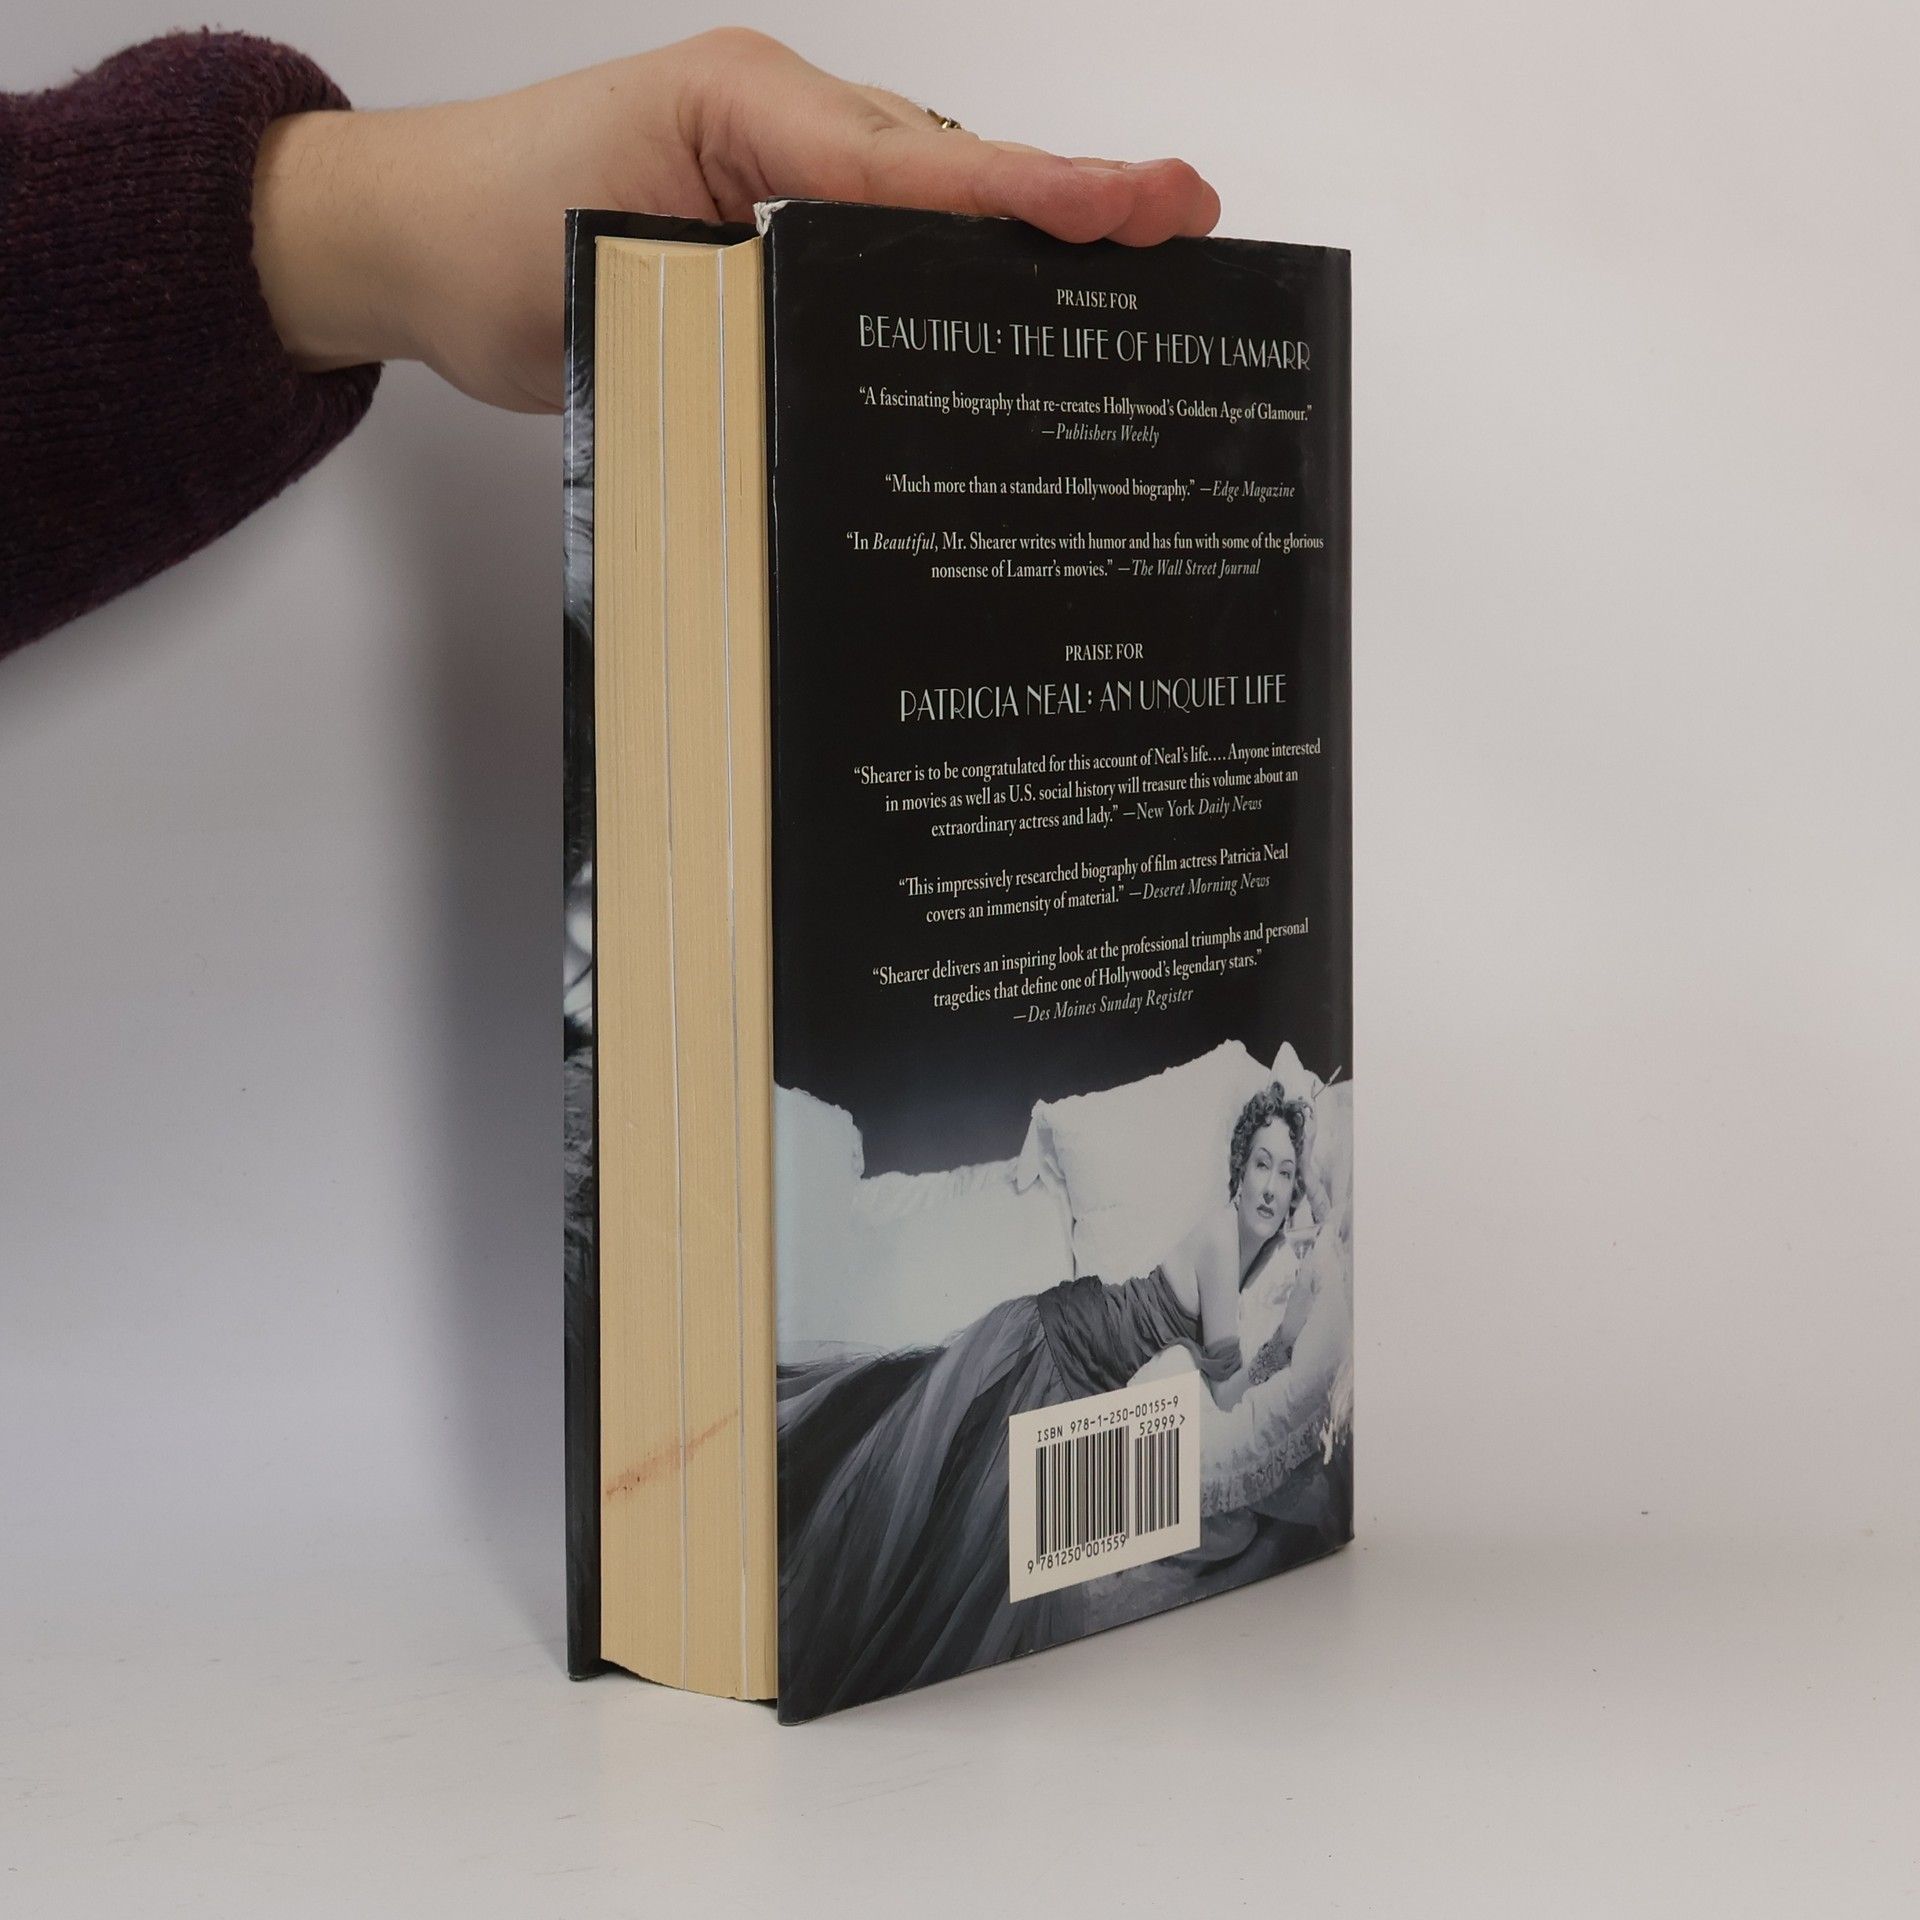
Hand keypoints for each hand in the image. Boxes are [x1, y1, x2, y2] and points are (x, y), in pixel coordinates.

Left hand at [252, 29, 1221, 411]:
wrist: (407, 241)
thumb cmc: (482, 231)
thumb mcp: (608, 274)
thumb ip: (738, 309)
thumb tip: (848, 383)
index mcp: (753, 112)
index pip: (917, 164)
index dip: (1031, 195)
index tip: (1136, 205)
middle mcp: (786, 131)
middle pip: (954, 173)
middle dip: (1073, 203)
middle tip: (1190, 225)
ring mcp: (784, 176)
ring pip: (931, 205)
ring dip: (1028, 242)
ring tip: (1145, 270)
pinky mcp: (771, 229)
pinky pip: (881, 245)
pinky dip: (951, 277)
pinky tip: (1008, 325)